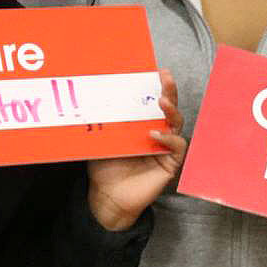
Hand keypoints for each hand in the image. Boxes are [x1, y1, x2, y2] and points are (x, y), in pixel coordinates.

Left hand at [86, 70, 186, 231]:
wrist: (107, 197)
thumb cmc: (104, 168)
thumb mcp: (101, 139)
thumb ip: (103, 122)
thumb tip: (89, 98)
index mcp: (142, 124)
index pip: (151, 101)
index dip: (154, 85)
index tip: (153, 69)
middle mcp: (157, 133)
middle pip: (169, 107)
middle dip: (169, 90)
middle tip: (165, 76)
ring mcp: (166, 147)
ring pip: (177, 123)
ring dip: (171, 110)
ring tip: (162, 101)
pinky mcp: (171, 163)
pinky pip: (177, 146)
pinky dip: (169, 139)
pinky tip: (155, 134)